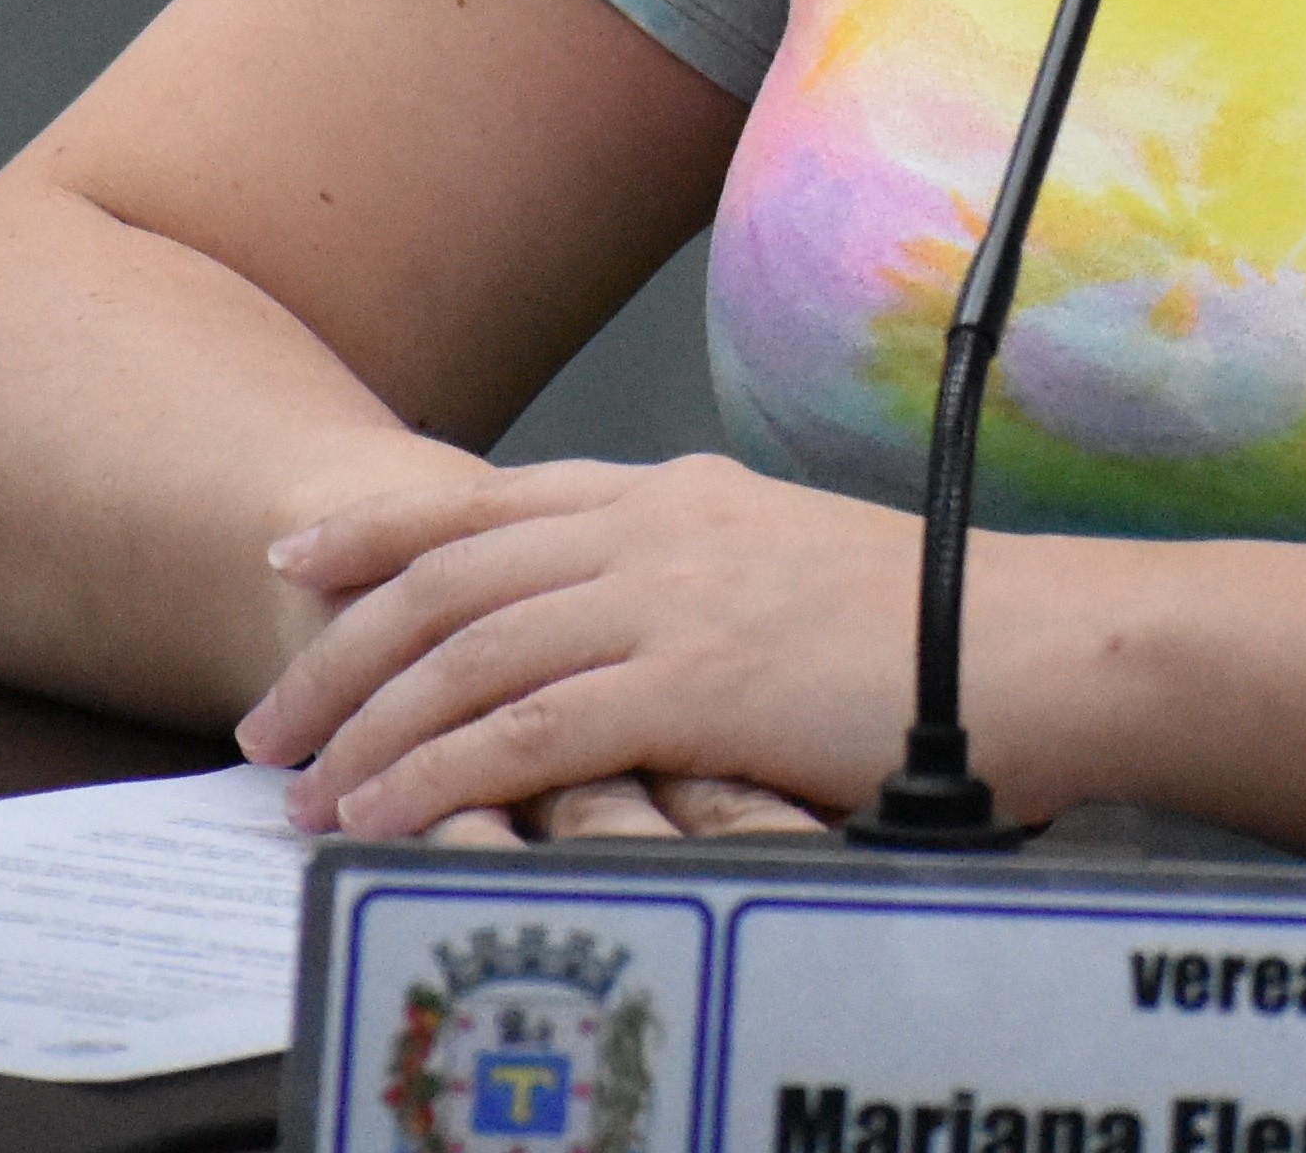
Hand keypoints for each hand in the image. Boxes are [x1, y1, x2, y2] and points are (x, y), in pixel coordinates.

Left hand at [238, 453, 929, 838]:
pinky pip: (529, 729)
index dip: (380, 531)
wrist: (1033, 641)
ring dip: (370, 723)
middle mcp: (658, 529)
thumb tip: (634, 627)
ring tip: (305, 785)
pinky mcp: (697, 682)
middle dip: (342, 650)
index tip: (297, 559)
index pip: (492, 501)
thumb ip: (699, 576)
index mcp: (679, 495)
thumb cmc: (934, 625)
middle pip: (450, 577)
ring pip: (470, 652)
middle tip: (272, 718)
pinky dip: (441, 772)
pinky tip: (390, 811)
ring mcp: (674, 599)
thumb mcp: (791, 564)